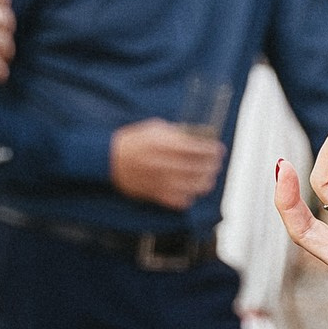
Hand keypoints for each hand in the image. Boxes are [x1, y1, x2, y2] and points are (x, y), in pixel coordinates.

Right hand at [111, 119, 225, 209]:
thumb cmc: (131, 142)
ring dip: (206, 182)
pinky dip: (190, 196)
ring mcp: (162, 181)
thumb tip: (196, 136)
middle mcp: (166, 164)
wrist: (108, 159)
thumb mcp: (154, 128)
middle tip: (216, 163)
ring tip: (208, 177)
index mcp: (166, 145)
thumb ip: (176, 133)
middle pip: (201, 168)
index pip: (199, 149)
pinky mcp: (156, 194)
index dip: (213, 150)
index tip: (219, 150)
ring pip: (195, 186)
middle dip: (213, 165)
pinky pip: (181, 201)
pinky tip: (191, 190)